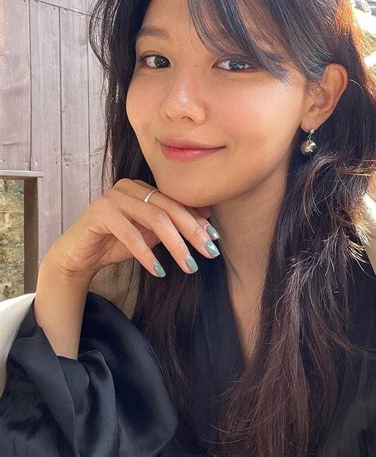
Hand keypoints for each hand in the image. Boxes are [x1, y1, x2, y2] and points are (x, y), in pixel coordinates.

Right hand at [43, 178, 219, 278]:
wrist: (78, 256)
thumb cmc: (116, 244)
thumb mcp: (150, 235)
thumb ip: (172, 227)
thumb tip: (207, 222)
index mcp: (143, 188)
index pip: (177, 202)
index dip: (198, 220)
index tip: (215, 239)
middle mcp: (130, 186)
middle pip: (169, 209)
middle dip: (193, 232)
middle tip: (209, 253)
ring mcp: (114, 196)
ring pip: (155, 219)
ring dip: (175, 245)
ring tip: (189, 266)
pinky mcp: (100, 212)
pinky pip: (130, 233)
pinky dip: (146, 254)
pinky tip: (159, 271)